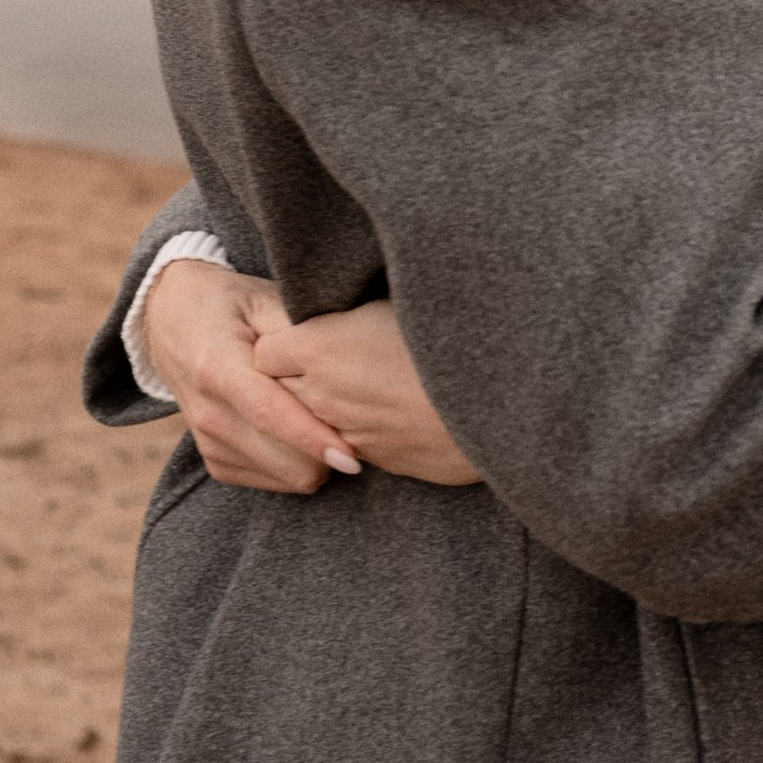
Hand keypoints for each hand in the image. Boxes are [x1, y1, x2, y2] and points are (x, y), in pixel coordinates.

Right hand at [145, 258, 360, 494]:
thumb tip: (342, 357)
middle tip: (355, 420)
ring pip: (283, 476)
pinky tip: (302, 431)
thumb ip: (298, 329)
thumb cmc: (231, 306)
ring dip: (316, 459)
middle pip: (283, 457)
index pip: (270, 413)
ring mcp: (209, 441)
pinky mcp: (215, 461)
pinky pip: (272, 482)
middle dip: (328, 450)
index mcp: (219, 366)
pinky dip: (296, 464)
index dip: (313, 438)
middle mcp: (209, 412)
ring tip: (328, 420)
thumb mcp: (263, 298)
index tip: (352, 456)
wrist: (172, 325)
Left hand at [255, 302, 484, 487]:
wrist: (498, 404)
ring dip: (337, 406)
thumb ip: (358, 308)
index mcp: (319, 348)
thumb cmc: (449, 339)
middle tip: (340, 358)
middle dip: (302, 378)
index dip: (282, 345)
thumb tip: (351, 303)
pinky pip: (357, 443)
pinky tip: (403, 408)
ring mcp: (348, 433)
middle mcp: (322, 396)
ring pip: (319, 421)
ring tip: (376, 383)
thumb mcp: (398, 302)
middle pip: (285, 391)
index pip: (264, 353)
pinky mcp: (378, 460)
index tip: (307, 336)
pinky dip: (369, 427)